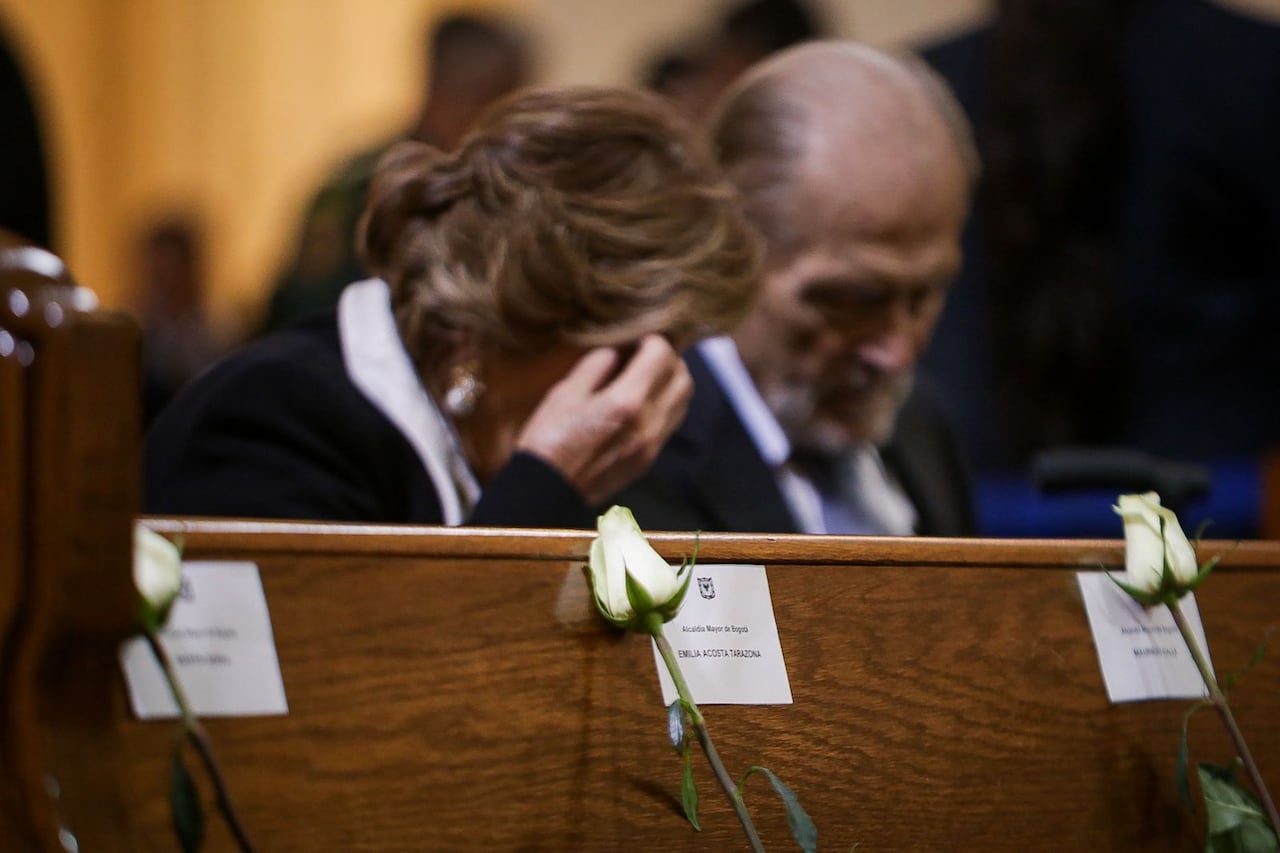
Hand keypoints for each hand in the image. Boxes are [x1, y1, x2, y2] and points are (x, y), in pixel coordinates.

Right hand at [516, 334, 691, 505]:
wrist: (547, 492)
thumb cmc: (549, 441)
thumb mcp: (565, 393)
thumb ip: (597, 366)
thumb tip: (616, 350)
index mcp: (627, 401)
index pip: (662, 355)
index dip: (652, 339)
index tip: (637, 338)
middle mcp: (649, 423)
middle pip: (683, 378)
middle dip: (669, 359)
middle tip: (646, 354)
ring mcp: (652, 445)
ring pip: (683, 402)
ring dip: (671, 382)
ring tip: (645, 376)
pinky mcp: (648, 460)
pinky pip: (670, 423)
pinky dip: (665, 405)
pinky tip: (640, 402)